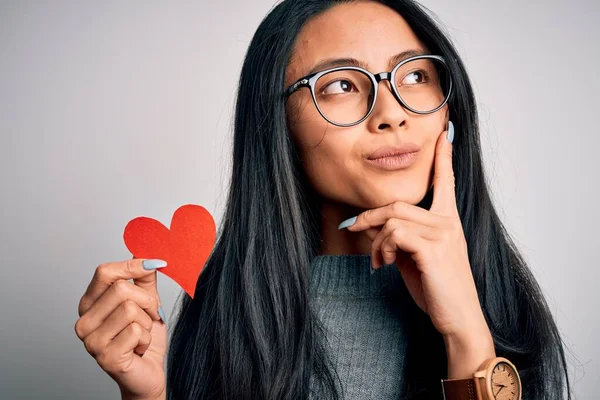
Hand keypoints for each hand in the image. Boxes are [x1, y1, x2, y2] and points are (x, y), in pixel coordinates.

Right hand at [74, 258, 167, 399]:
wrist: (147, 372)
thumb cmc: (143, 337)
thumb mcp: (146, 301)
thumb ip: (143, 277)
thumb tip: (145, 252)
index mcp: (90, 303)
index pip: (105, 271)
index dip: (133, 266)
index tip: (155, 264)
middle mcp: (84, 321)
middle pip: (121, 289)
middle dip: (147, 301)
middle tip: (150, 315)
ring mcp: (91, 341)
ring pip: (131, 310)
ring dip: (147, 322)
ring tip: (141, 334)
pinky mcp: (105, 357)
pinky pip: (137, 332)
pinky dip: (146, 339)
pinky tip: (138, 348)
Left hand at [341, 126, 488, 339]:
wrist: (458, 318)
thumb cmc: (437, 289)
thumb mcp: (413, 259)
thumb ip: (397, 238)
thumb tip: (370, 226)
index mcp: (448, 222)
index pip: (446, 183)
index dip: (443, 158)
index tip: (444, 135)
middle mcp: (448, 223)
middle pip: (399, 203)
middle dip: (369, 216)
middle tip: (352, 229)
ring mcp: (443, 234)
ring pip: (393, 218)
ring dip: (375, 240)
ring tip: (378, 261)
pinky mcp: (433, 248)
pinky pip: (395, 234)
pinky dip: (380, 248)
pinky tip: (382, 265)